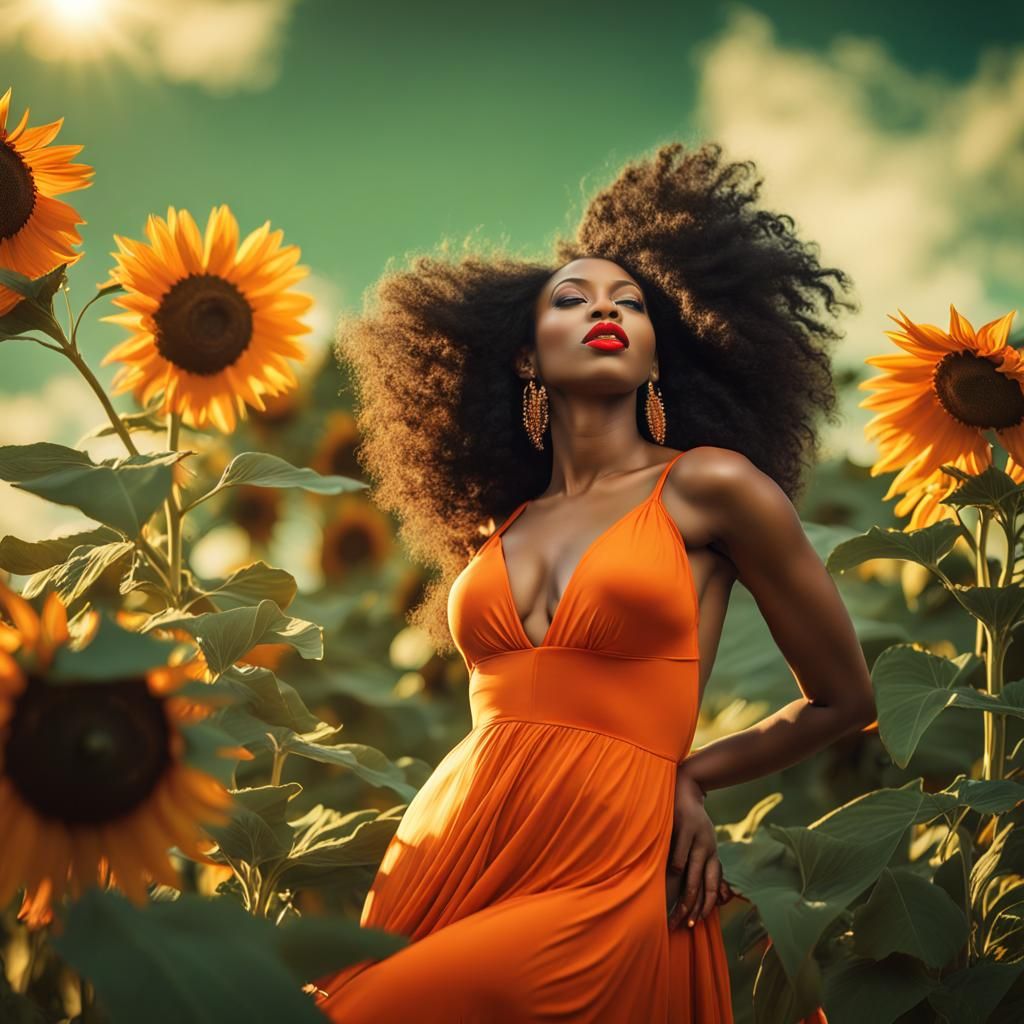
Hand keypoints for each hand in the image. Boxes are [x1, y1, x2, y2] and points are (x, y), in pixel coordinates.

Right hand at [666, 768, 726, 930]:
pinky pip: (678, 854)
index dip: (705, 906)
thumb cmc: (691, 819)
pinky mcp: (683, 829)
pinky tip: (666, 880)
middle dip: (691, 908)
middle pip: (701, 886)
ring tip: (671, 911)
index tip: (695, 923)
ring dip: (681, 895)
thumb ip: (698, 861)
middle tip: (682, 925)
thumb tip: (693, 887)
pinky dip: (673, 868)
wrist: (687, 786)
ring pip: (690, 874)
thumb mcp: (700, 840)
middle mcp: (706, 849)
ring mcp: (695, 840)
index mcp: (711, 853)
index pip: (712, 886)